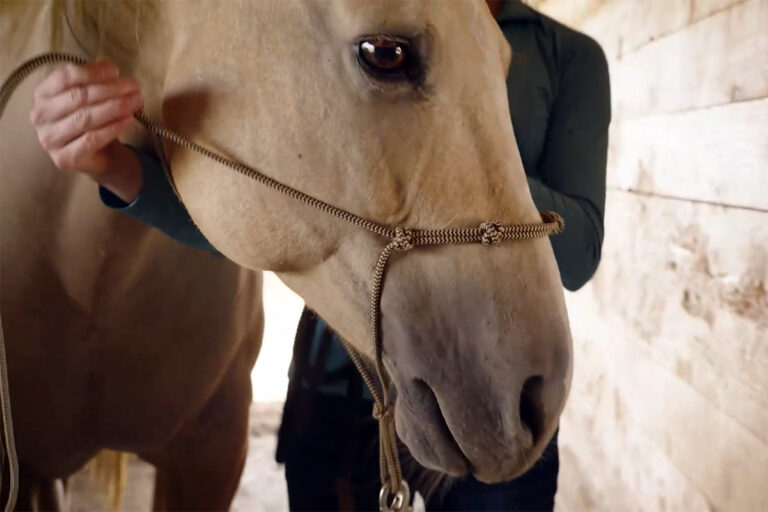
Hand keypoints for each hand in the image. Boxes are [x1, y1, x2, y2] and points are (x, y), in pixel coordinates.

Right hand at [30, 59, 143, 200]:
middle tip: (134, 87)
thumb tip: (105, 63)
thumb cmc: (92, 121)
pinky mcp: (64, 158)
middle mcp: (40, 115)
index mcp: (43, 94)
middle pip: (78, 97)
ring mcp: (49, 138)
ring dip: (115, 107)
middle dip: (110, 90)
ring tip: (136, 101)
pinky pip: (92, 139)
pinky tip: (129, 119)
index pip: (64, 76)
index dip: (92, 72)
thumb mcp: (93, 96)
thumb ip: (95, 78)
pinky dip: (113, 128)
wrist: (98, 156)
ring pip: (85, 118)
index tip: (116, 71)